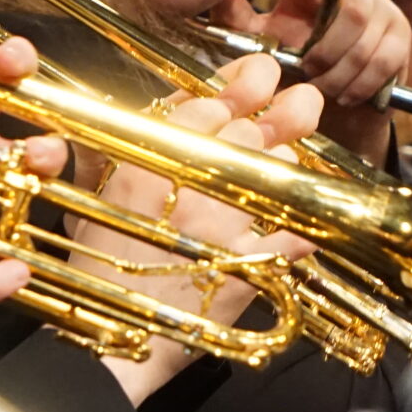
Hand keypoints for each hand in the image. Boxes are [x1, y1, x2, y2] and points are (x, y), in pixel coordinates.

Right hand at [70, 54, 316, 403]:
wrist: (107, 337)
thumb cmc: (93, 270)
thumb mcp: (91, 197)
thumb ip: (113, 153)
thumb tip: (147, 114)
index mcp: (141, 161)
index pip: (198, 106)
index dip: (236, 84)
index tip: (260, 74)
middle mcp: (181, 182)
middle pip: (243, 131)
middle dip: (278, 111)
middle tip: (301, 101)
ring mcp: (218, 221)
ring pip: (270, 167)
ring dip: (291, 151)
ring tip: (303, 132)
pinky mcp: (247, 264)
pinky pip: (294, 234)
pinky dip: (309, 224)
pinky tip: (320, 212)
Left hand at [253, 0, 411, 109]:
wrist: (340, 97)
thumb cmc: (299, 59)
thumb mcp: (266, 37)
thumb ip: (237, 16)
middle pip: (352, 9)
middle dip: (326, 50)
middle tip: (308, 70)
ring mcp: (383, 11)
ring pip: (366, 41)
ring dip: (339, 72)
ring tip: (322, 85)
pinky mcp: (400, 38)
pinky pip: (384, 61)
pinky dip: (360, 83)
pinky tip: (345, 92)